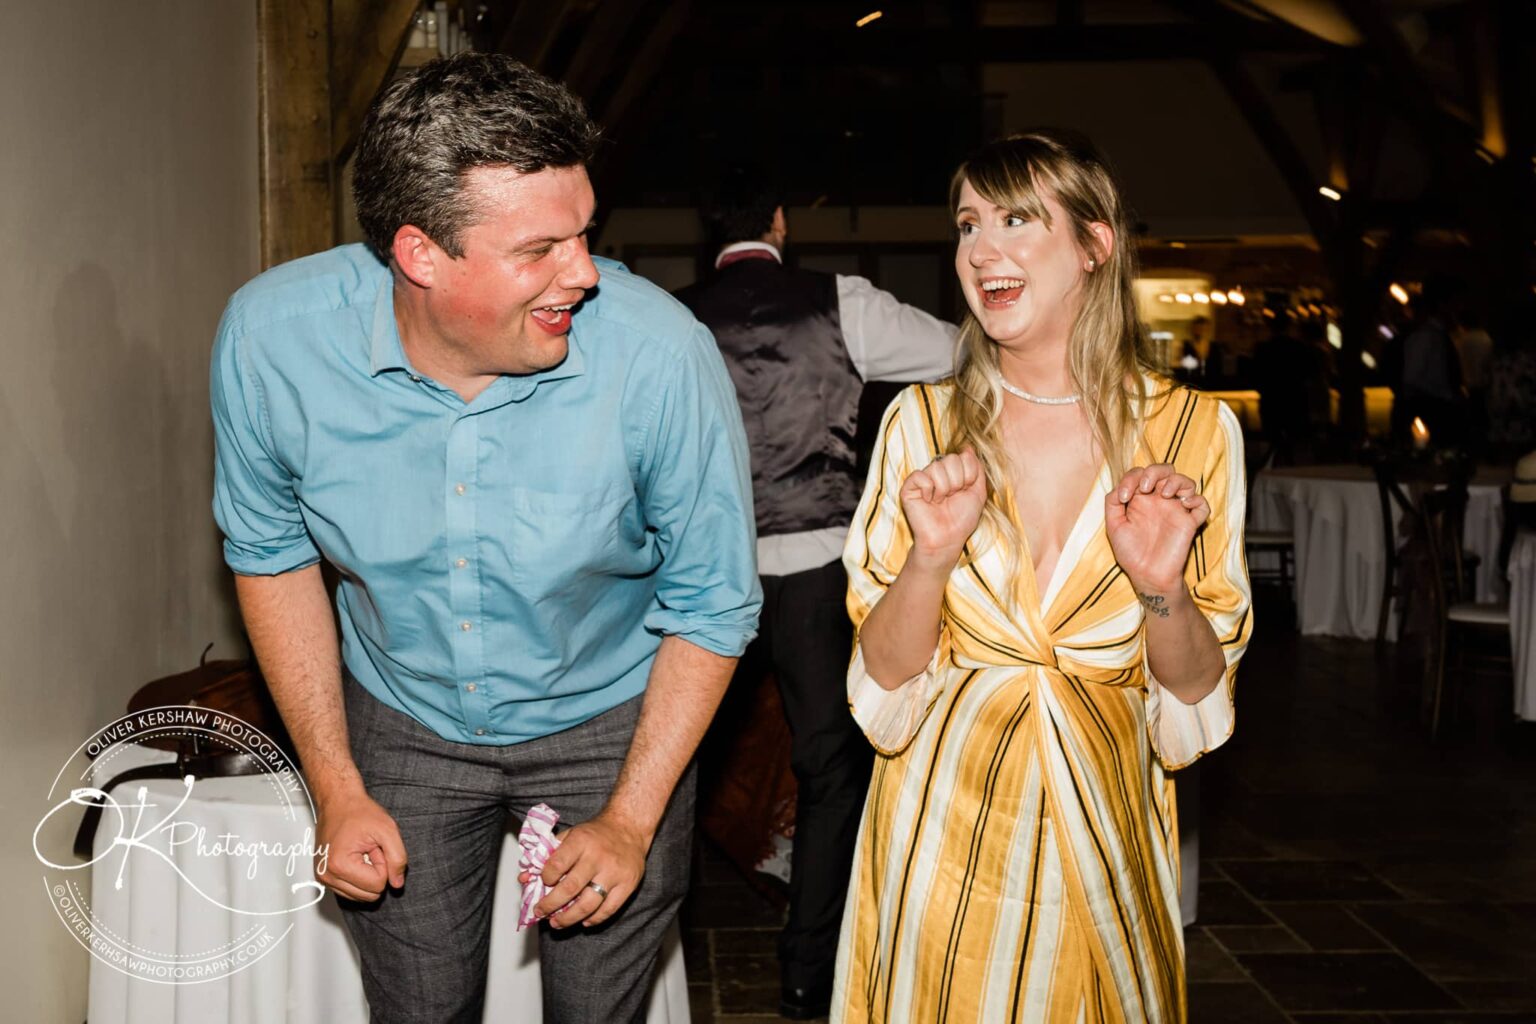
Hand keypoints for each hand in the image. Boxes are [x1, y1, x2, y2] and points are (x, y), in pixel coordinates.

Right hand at [313, 787, 407, 901]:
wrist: (338, 802)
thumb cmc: (359, 812)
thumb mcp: (388, 830)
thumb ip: (398, 858)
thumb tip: (397, 884)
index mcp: (340, 865)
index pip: (377, 885)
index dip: (383, 864)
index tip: (374, 846)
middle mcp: (327, 875)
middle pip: (368, 895)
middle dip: (375, 871)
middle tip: (369, 849)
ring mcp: (323, 878)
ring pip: (360, 895)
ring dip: (366, 874)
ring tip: (361, 852)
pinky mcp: (324, 877)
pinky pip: (351, 891)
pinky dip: (357, 876)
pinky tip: (354, 857)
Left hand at [524, 811, 648, 928]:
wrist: (629, 827)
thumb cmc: (595, 834)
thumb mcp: (570, 835)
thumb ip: (547, 855)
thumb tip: (524, 878)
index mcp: (581, 841)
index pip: (557, 864)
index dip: (545, 878)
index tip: (542, 883)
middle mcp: (598, 857)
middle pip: (570, 889)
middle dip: (550, 905)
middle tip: (540, 912)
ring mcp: (614, 873)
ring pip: (589, 904)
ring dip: (569, 918)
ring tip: (556, 922)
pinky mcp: (628, 884)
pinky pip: (609, 909)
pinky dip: (594, 919)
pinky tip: (583, 921)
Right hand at [899, 448, 987, 567]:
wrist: (947, 538)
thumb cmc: (961, 519)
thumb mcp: (978, 492)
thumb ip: (976, 469)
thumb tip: (968, 448)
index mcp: (954, 472)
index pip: (964, 457)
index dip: (969, 475)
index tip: (965, 491)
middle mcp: (938, 472)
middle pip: (951, 459)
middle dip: (957, 482)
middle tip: (952, 497)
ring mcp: (923, 479)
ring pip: (937, 467)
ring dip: (944, 489)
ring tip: (940, 501)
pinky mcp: (909, 488)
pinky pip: (920, 476)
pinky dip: (928, 490)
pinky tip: (928, 501)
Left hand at [1104, 464, 1208, 592]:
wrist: (1146, 575)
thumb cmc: (1130, 552)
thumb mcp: (1114, 525)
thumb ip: (1112, 502)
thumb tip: (1121, 487)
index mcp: (1141, 499)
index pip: (1140, 474)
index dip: (1131, 477)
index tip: (1124, 497)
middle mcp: (1159, 501)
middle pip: (1166, 470)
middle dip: (1155, 471)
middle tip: (1146, 487)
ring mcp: (1176, 510)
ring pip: (1186, 482)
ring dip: (1176, 481)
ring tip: (1164, 494)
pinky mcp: (1190, 523)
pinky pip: (1202, 504)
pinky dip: (1196, 499)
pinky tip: (1184, 504)